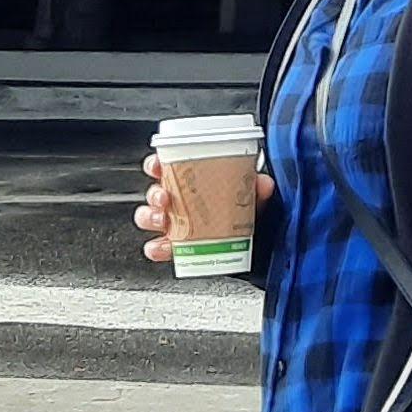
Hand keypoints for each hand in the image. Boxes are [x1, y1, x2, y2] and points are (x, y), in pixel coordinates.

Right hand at [136, 153, 275, 264]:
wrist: (252, 244)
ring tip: (164, 221)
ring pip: (148, 218)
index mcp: (191, 182)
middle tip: (165, 197)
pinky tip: (164, 247)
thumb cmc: (243, 213)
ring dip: (151, 217)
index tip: (158, 164)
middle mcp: (178, 202)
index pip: (165, 167)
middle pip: (153, 193)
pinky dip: (156, 248)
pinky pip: (157, 247)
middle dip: (154, 194)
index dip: (156, 164)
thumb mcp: (252, 197)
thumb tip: (263, 183)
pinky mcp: (176, 247)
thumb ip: (256, 188)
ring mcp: (174, 224)